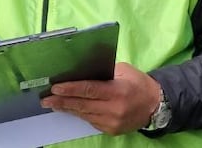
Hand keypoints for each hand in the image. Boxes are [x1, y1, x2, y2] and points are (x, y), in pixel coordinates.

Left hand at [40, 62, 160, 134]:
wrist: (155, 105)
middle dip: (62, 102)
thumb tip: (82, 73)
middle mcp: (114, 108)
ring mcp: (112, 121)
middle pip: (83, 105)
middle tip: (46, 99)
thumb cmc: (139, 83)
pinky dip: (80, 114)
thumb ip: (104, 73)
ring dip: (68, 109)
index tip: (55, 88)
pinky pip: (91, 121)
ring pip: (84, 114)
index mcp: (118, 90)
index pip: (89, 90)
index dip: (71, 89)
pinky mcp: (111, 130)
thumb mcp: (124, 71)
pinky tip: (71, 109)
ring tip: (53, 104)